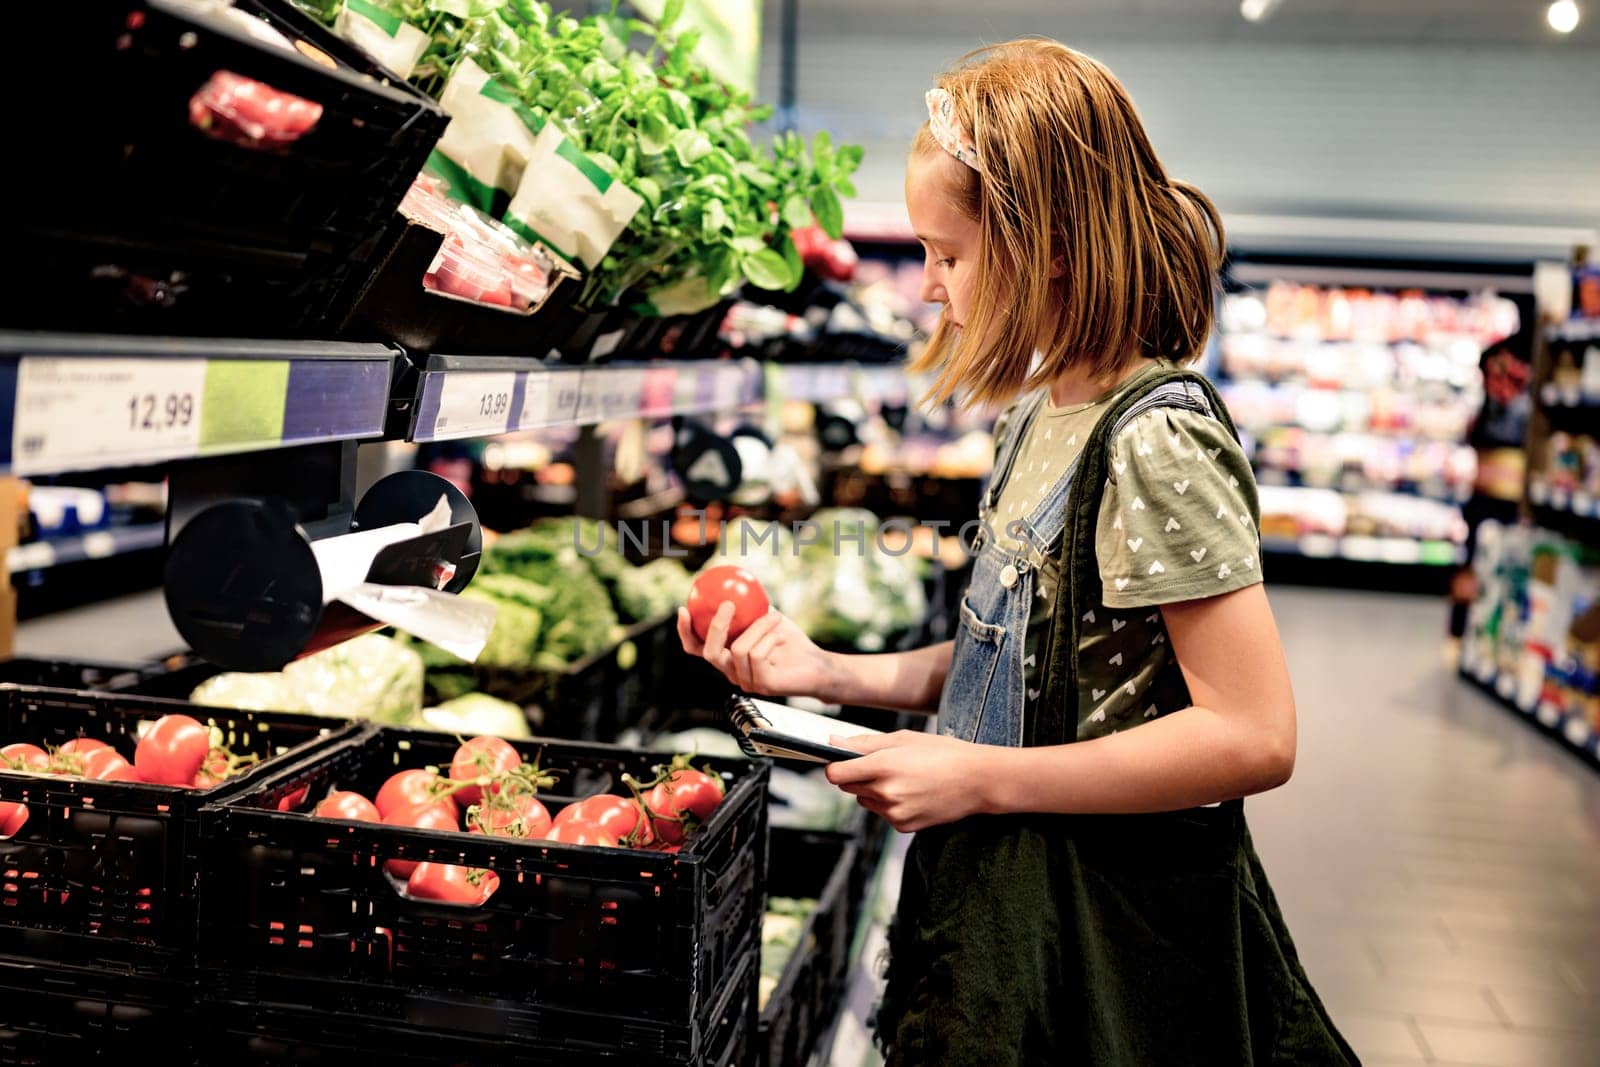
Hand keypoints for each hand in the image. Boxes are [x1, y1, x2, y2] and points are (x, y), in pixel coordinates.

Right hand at [677, 604, 838, 699]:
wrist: (816, 664)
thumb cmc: (790, 641)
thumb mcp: (765, 617)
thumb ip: (746, 606)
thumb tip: (730, 583)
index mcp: (727, 658)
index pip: (696, 648)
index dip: (685, 631)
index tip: (684, 608)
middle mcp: (732, 672)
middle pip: (709, 653)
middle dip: (716, 627)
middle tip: (727, 604)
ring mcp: (746, 681)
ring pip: (738, 648)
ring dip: (758, 627)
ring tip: (774, 616)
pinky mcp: (762, 685)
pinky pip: (757, 655)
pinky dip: (770, 638)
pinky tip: (781, 635)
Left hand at [823, 730, 994, 832]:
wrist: (977, 781)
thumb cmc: (943, 753)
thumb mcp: (904, 739)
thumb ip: (865, 743)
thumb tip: (833, 741)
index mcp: (884, 765)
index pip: (836, 773)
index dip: (835, 765)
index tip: (841, 761)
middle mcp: (886, 792)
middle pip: (848, 787)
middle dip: (858, 776)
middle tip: (884, 765)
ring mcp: (894, 812)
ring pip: (865, 801)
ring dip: (874, 791)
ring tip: (903, 779)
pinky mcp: (903, 827)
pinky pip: (883, 814)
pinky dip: (890, 805)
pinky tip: (913, 793)